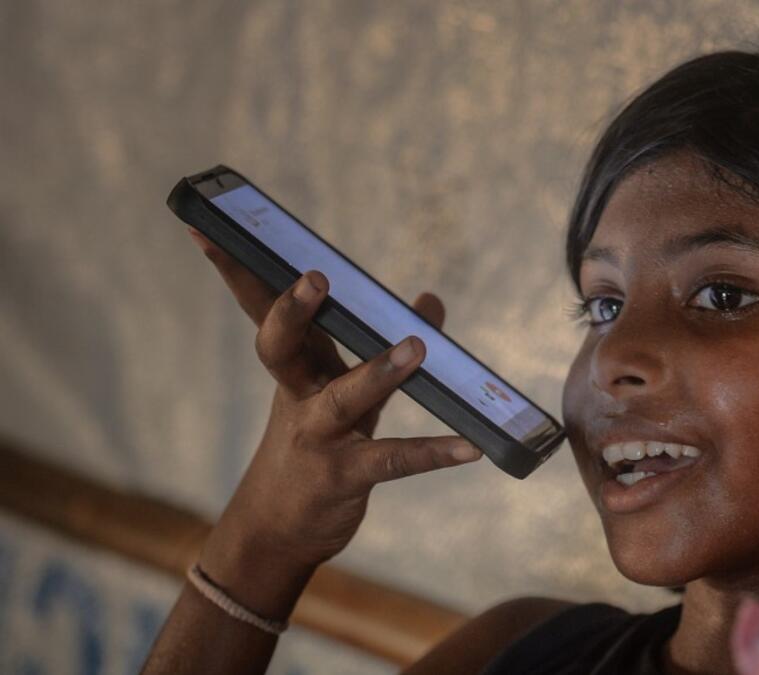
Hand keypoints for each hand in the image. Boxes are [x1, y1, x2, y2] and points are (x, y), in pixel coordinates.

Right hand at [186, 229, 480, 610]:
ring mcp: (318, 437)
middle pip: (283, 346)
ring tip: (417, 347)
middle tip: (316, 277)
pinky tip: (468, 448)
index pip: (264, 310)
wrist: (275, 533)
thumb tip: (429, 300)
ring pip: (343, 399)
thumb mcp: (344, 390)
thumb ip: (382, 344)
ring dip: (379, 372)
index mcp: (296, 368)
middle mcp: (299, 396)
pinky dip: (432, 453)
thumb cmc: (314, 448)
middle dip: (294, 311)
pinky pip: (392, 460)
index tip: (209, 228)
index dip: (239, 272)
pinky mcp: (344, 476)